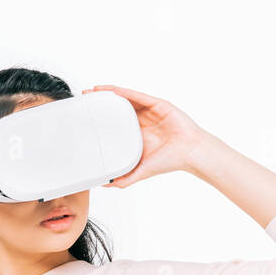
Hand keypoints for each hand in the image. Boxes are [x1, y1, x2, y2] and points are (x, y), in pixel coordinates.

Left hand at [82, 84, 209, 187]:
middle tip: (85, 98)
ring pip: (126, 98)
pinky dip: (124, 92)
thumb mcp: (140, 171)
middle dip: (101, 101)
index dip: (101, 117)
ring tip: (93, 90)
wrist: (190, 154)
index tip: (86, 115)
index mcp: (137, 134)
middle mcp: (142, 120)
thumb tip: (104, 184)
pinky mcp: (158, 104)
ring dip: (109, 93)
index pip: (115, 121)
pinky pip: (138, 96)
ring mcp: (150, 111)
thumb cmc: (170, 161)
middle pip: (118, 106)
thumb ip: (123, 178)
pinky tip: (112, 91)